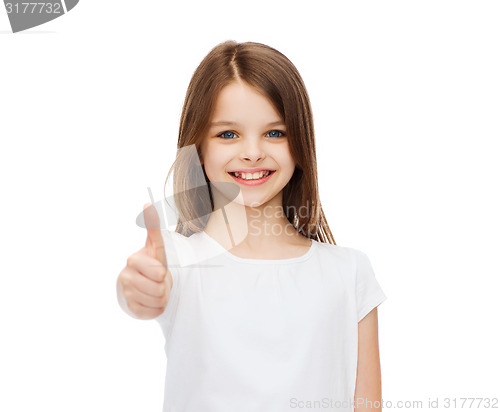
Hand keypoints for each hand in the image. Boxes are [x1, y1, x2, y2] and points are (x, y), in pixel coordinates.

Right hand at [117, 203, 171, 319]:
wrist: (142, 285)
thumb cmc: (151, 263)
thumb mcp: (155, 245)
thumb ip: (152, 226)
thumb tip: (147, 203)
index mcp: (133, 260)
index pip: (159, 272)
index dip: (162, 273)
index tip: (158, 270)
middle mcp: (126, 277)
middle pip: (160, 289)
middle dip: (165, 286)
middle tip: (158, 281)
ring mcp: (127, 294)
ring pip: (158, 301)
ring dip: (162, 297)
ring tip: (155, 290)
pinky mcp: (131, 309)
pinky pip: (154, 312)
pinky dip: (158, 308)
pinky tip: (151, 301)